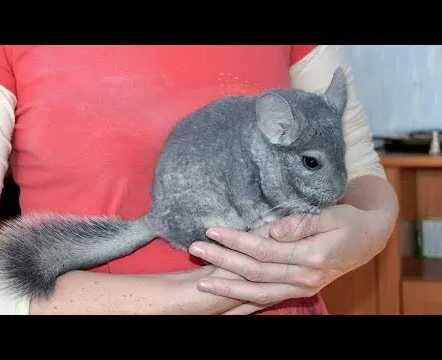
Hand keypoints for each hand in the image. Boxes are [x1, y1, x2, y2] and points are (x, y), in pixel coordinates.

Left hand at [188, 204, 386, 314]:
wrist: (369, 239)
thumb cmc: (349, 222)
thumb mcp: (332, 215)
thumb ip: (302, 224)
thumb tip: (274, 231)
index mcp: (312, 257)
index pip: (264, 250)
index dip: (236, 240)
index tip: (212, 230)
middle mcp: (304, 277)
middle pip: (255, 272)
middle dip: (223, 261)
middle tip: (196, 249)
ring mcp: (302, 287)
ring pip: (258, 293)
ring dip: (228, 287)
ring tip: (202, 281)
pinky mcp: (299, 290)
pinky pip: (268, 302)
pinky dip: (245, 305)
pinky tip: (227, 308)